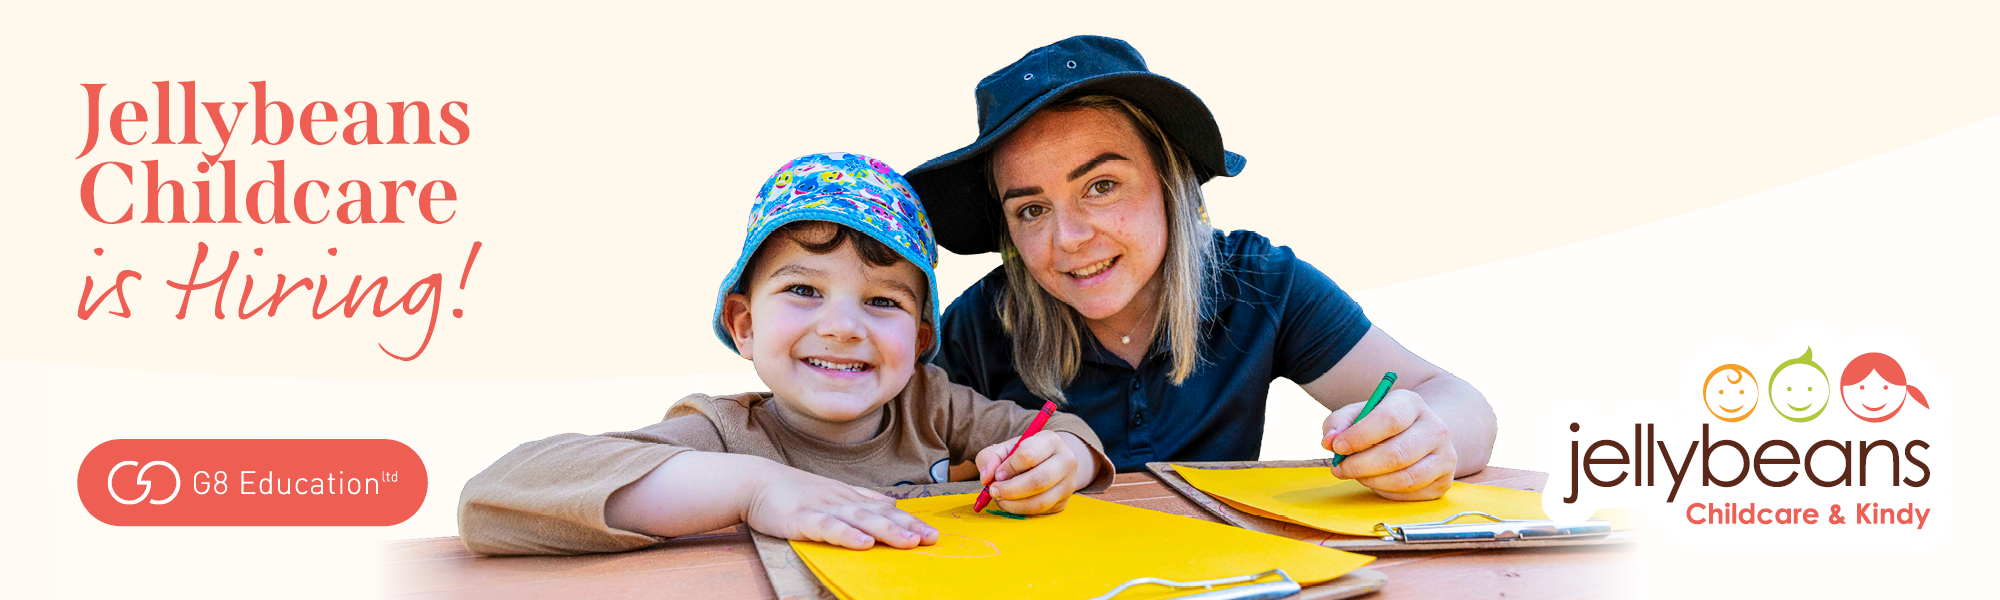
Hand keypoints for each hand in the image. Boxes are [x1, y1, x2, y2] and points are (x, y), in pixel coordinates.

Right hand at [743, 465, 938, 549]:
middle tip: (931, 538)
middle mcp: (841, 501)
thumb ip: (861, 499)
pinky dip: (846, 535)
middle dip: (907, 527)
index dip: (909, 521)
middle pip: (879, 515)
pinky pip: (828, 528)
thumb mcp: (832, 493)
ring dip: (886, 530)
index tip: (932, 532)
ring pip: (860, 520)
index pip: (885, 510)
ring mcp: (823, 508)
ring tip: (909, 542)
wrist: (755, 481)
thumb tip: (890, 503)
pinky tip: (863, 543)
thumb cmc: (793, 491)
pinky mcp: (803, 518)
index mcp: (849, 497)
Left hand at [974, 431, 1084, 513]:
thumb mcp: (1005, 449)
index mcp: (1051, 440)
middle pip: (1038, 480)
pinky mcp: (1063, 502)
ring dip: (1013, 504)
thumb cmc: (1023, 454)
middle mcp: (1066, 461)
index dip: (1009, 467)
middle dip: (1010, 489)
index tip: (997, 474)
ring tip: (1000, 499)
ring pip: (1041, 501)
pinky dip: (1021, 511)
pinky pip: (1040, 512)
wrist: (1049, 462)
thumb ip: (990, 458)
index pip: (1028, 455)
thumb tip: (986, 478)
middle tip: (993, 491)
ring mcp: (1068, 483)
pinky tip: (1011, 503)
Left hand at [1321, 389, 1457, 500]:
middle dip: (1361, 465)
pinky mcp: (1445, 481)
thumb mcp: (1358, 414)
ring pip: (1405, 478)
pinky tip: (1377, 481)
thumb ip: (1338, 423)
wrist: (1419, 434)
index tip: (1337, 447)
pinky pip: (1411, 494)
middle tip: (1340, 468)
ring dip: (1372, 481)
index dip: (1360, 436)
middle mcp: (1435, 428)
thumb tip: (1329, 441)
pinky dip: (1387, 492)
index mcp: (1412, 403)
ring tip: (1356, 474)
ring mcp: (1445, 456)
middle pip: (1397, 454)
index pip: (1389, 419)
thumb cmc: (1381, 425)